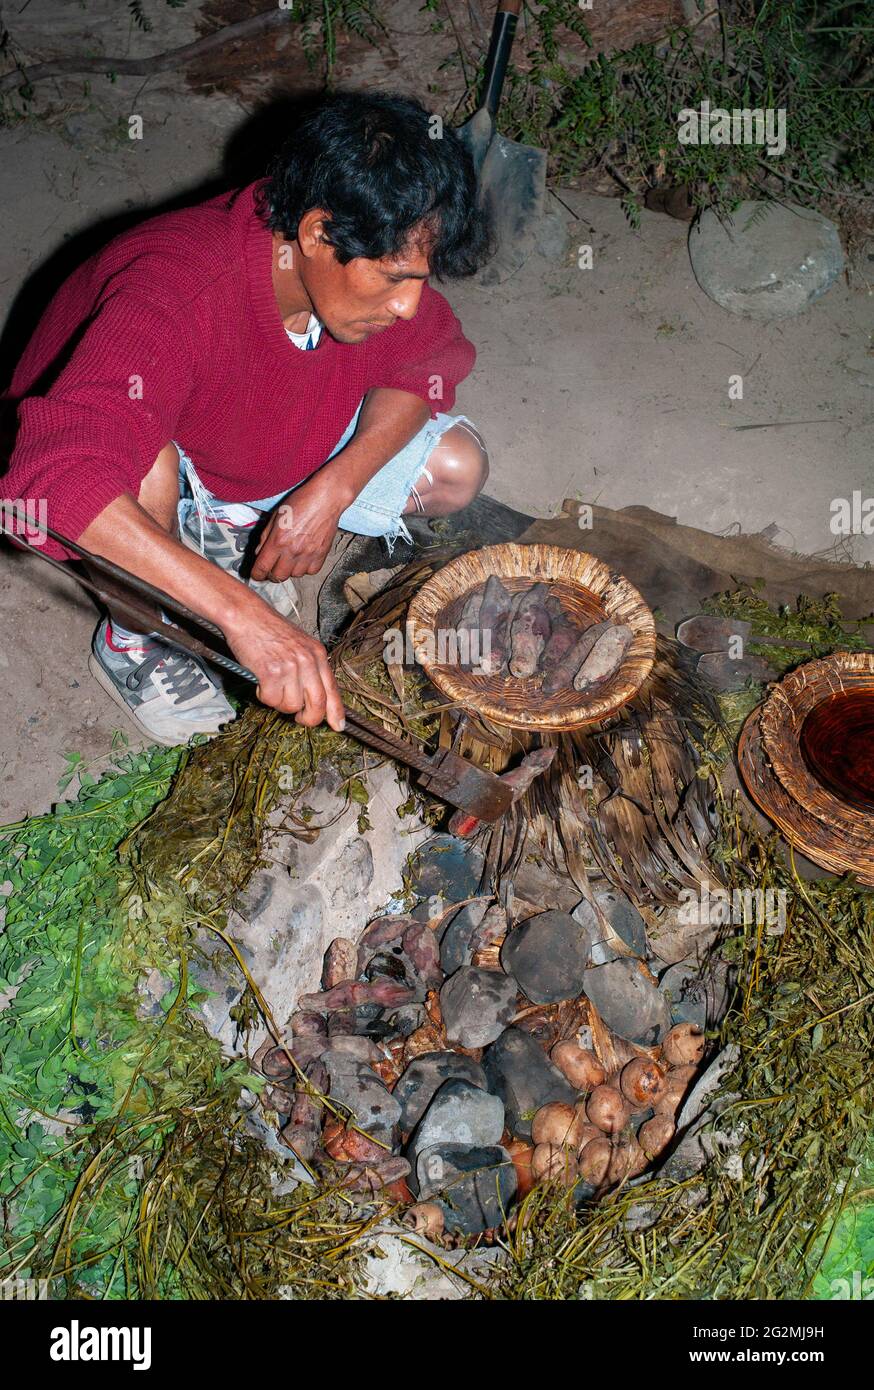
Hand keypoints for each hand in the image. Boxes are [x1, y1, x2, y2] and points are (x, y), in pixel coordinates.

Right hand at [225, 596, 345, 730]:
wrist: (247, 616)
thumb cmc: (270, 631)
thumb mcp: (300, 645)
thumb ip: (310, 668)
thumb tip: (314, 698)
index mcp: (318, 654)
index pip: (332, 689)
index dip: (336, 712)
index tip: (338, 726)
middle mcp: (308, 661)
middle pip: (317, 704)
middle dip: (309, 718)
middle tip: (299, 718)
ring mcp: (290, 667)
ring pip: (291, 705)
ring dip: (279, 702)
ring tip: (271, 684)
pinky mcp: (271, 673)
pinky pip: (271, 700)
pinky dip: (263, 695)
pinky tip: (260, 680)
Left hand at [251, 473, 348, 581]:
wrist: (326, 499)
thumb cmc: (300, 502)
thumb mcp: (276, 516)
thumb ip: (265, 536)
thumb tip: (259, 552)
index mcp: (278, 540)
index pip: (262, 568)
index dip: (257, 574)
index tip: (257, 574)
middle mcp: (293, 550)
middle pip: (278, 577)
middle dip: (272, 574)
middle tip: (272, 567)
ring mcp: (308, 554)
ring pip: (295, 575)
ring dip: (290, 570)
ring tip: (290, 559)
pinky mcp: (322, 554)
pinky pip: (311, 571)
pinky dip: (306, 568)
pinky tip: (304, 558)